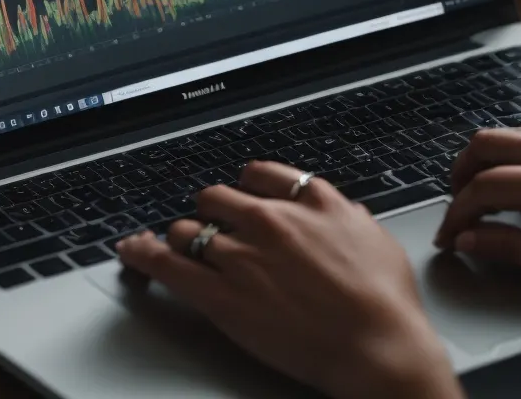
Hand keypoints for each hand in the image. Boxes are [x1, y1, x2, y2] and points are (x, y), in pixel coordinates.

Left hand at [116, 161, 461, 398]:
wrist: (378, 346)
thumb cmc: (387, 303)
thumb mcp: (378, 241)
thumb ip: (351, 218)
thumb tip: (346, 209)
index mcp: (311, 202)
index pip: (261, 174)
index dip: (246, 186)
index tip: (243, 196)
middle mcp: (272, 220)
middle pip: (217, 198)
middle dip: (212, 213)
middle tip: (214, 231)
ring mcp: (243, 256)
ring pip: (189, 230)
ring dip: (185, 240)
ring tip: (183, 252)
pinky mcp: (221, 295)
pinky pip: (167, 265)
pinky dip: (143, 254)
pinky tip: (132, 250)